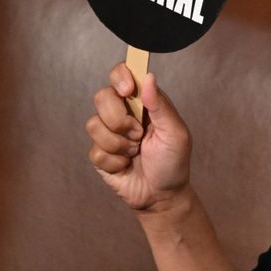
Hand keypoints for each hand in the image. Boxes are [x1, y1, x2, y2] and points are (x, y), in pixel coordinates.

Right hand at [86, 63, 191, 210]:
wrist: (162, 195)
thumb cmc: (173, 162)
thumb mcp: (176, 133)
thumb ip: (161, 106)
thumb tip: (148, 77)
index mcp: (142, 102)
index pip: (121, 74)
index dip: (119, 76)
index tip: (127, 90)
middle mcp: (122, 113)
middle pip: (101, 97)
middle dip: (119, 119)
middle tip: (139, 134)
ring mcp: (108, 133)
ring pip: (94, 124)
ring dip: (119, 144)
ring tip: (135, 152)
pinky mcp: (99, 154)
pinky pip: (95, 150)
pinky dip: (114, 161)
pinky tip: (126, 165)